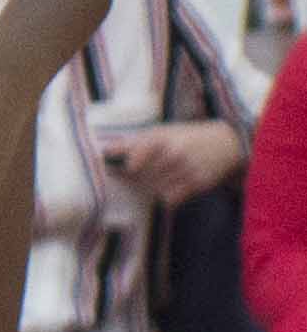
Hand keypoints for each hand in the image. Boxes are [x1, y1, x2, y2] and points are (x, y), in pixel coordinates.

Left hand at [103, 120, 246, 206]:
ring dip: (152, 187)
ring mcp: (185, 170)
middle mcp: (172, 154)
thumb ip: (133, 143)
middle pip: (139, 178)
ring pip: (153, 189)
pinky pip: (169, 199)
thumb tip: (104, 150)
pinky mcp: (197, 184)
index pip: (131, 161)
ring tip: (162, 177)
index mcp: (160, 138)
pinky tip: (173, 185)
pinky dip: (166, 196)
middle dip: (133, 179)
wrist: (228, 142)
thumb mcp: (161, 132)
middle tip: (136, 175)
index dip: (121, 168)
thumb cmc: (187, 136)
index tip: (117, 169)